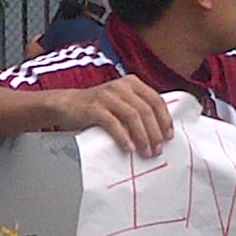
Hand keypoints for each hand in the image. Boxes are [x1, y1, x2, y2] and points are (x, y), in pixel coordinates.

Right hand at [49, 77, 176, 157]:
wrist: (66, 105)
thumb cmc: (97, 108)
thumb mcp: (120, 102)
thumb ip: (137, 109)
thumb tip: (159, 132)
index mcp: (132, 83)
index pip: (156, 100)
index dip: (165, 119)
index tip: (169, 136)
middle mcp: (121, 86)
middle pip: (146, 110)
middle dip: (155, 132)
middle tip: (157, 150)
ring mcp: (107, 96)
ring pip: (133, 116)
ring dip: (142, 137)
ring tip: (146, 152)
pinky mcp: (94, 108)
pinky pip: (113, 123)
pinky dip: (123, 137)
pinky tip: (129, 148)